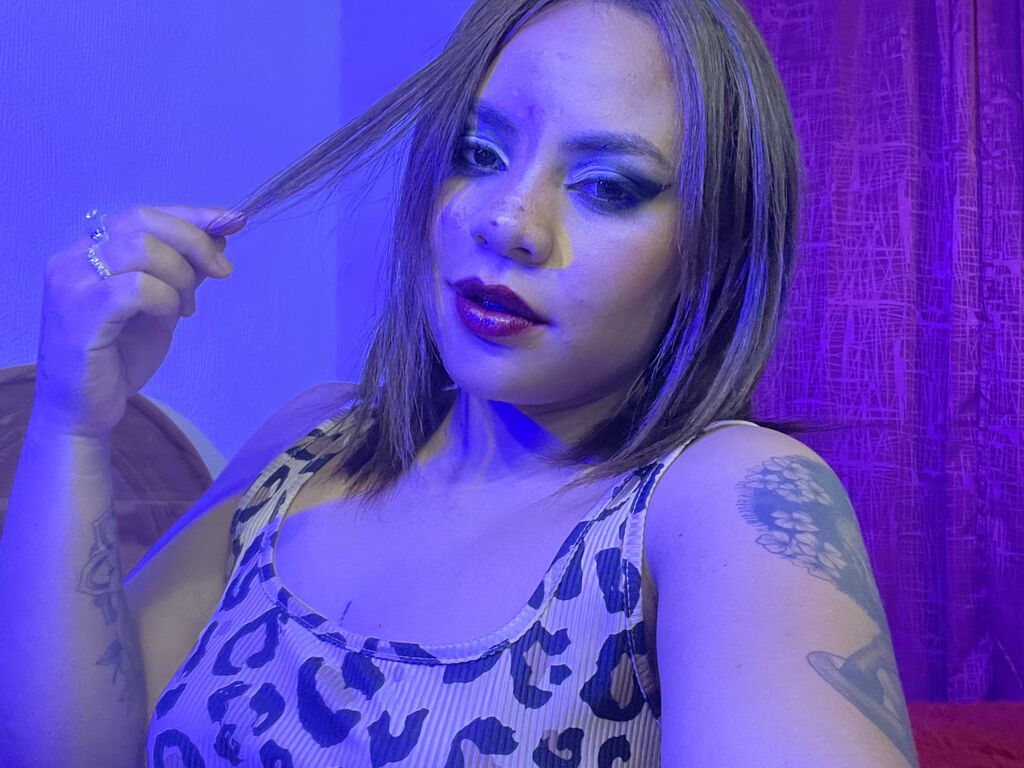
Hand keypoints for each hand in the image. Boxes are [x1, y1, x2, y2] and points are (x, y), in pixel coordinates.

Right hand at [33, 205, 245, 436]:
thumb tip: (219, 240)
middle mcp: (74, 258)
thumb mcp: (162, 306)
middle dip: (194, 242)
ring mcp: (72, 283)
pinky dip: (165, 299)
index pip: (143, 214)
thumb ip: (183, 272)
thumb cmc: (119, 357)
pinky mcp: (80, 312)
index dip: (192, 215)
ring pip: (142, 250)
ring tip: (186, 309)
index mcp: (90, 250)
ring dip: (180, 276)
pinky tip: (171, 317)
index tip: (233, 221)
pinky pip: (136, 287)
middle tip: (222, 273)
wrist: (85, 409)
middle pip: (143, 222)